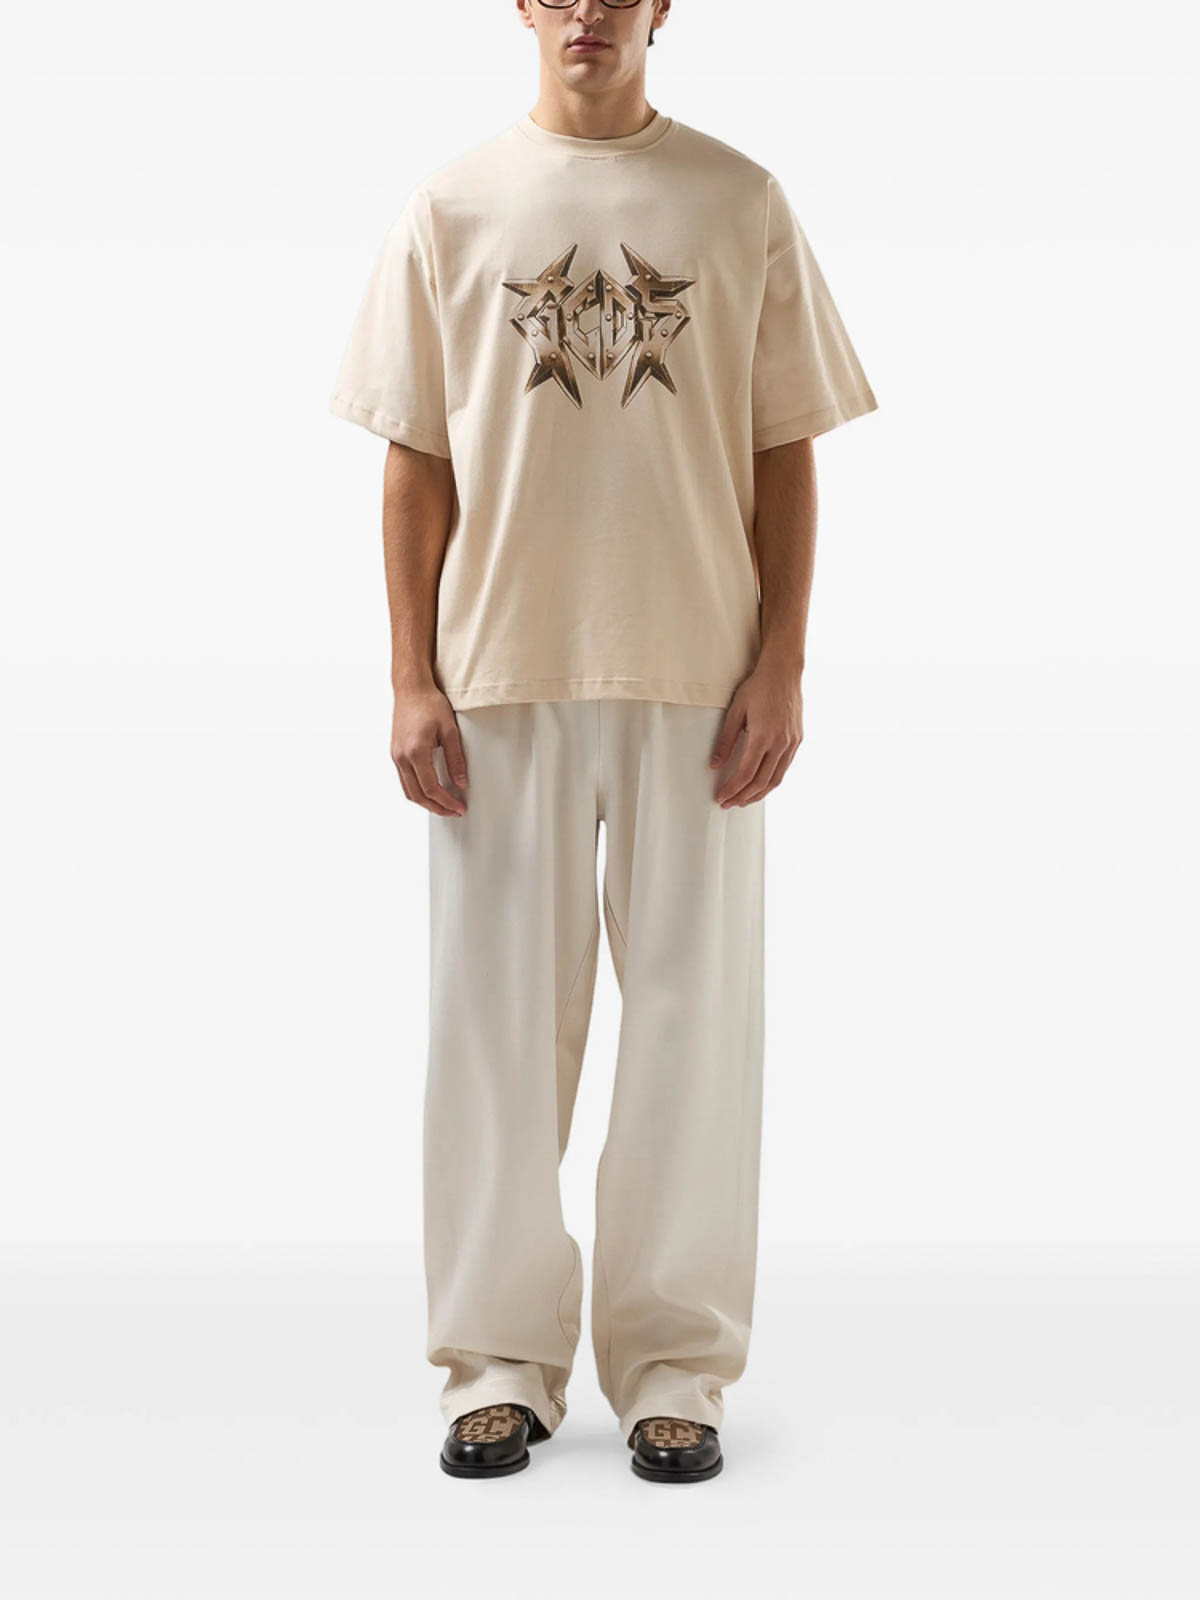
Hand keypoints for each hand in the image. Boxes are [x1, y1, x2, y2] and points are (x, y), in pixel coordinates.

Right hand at [391, 685, 468, 815]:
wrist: (411, 689)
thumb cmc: (430, 704)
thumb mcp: (450, 730)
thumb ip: (456, 759)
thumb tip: (461, 783)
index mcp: (415, 752)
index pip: (431, 788)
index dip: (446, 802)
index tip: (459, 808)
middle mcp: (401, 757)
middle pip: (417, 795)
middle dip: (436, 808)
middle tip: (453, 812)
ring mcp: (395, 756)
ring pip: (408, 791)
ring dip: (425, 802)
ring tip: (443, 805)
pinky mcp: (395, 753)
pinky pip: (404, 780)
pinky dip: (417, 791)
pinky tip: (430, 791)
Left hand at [709, 662, 802, 806]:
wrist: (784, 672)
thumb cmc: (758, 687)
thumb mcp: (735, 711)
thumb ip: (725, 741)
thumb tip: (714, 765)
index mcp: (763, 736)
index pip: (746, 773)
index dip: (732, 789)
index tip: (721, 797)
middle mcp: (780, 743)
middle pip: (761, 782)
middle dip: (743, 797)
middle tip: (729, 803)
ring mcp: (791, 743)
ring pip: (776, 779)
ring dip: (758, 794)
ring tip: (743, 800)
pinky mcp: (797, 740)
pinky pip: (784, 768)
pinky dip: (771, 781)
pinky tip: (760, 784)